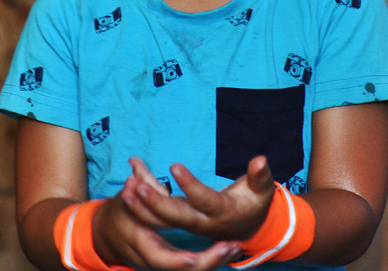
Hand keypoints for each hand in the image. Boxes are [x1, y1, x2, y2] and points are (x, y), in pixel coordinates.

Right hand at [91, 186, 241, 270]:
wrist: (109, 236)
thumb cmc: (119, 214)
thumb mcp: (127, 198)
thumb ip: (137, 182)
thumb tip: (135, 165)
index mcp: (140, 243)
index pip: (160, 258)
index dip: (178, 260)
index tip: (197, 257)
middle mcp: (153, 258)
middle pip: (184, 269)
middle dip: (209, 261)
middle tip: (230, 245)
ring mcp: (163, 262)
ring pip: (193, 270)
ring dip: (217, 260)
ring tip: (237, 245)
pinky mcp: (172, 262)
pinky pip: (195, 266)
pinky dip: (213, 259)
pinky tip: (231, 249)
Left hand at [123, 156, 274, 242]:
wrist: (245, 227)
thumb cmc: (253, 204)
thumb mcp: (261, 192)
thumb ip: (260, 177)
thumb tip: (261, 159)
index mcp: (222, 213)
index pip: (203, 201)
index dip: (189, 185)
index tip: (174, 166)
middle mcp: (202, 221)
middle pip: (177, 216)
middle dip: (157, 203)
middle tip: (139, 187)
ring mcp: (188, 221)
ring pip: (162, 218)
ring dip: (143, 204)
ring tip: (126, 186)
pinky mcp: (179, 216)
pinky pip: (157, 211)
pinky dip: (143, 197)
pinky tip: (131, 177)